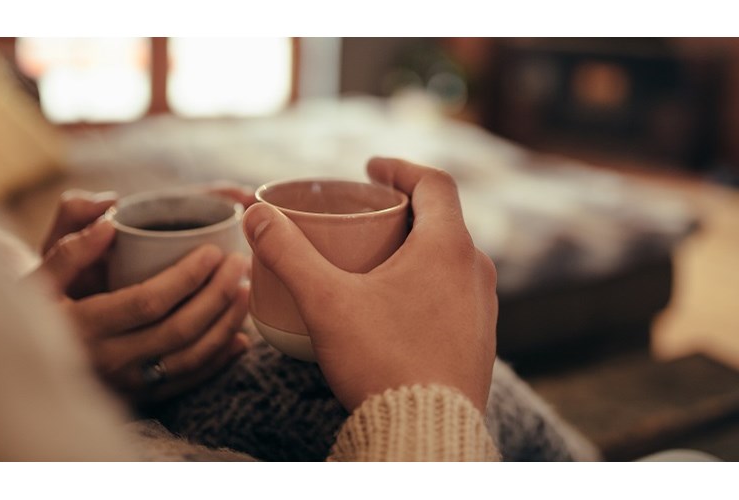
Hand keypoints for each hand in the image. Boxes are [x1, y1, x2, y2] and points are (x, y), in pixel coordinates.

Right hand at [30, 189, 252, 404]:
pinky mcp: (141, 397)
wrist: (24, 364)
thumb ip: (70, 247)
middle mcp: (108, 360)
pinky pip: (187, 381)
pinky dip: (218, 360)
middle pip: (177, 330)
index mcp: (84, 326)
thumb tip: (108, 221)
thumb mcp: (38, 277)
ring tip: (245, 291)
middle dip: (216, 296)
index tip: (212, 252)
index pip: (147, 302)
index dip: (186, 277)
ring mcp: (127, 383)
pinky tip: (240, 338)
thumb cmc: (37, 310)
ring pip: (189, 358)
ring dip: (225, 325)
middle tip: (238, 265)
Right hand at [242, 158, 496, 412]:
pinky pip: (455, 295)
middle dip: (404, 211)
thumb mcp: (325, 302)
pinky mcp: (479, 341)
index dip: (401, 168)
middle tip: (368, 215)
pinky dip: (427, 285)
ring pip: (451, 260)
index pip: (435, 183)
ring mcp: (483, 309)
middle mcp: (476, 271)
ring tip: (378, 260)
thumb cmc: (381, 361)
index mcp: (449, 247)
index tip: (372, 169)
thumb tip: (255, 214)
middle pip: (443, 221)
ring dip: (418, 250)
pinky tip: (397, 308)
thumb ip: (289, 254)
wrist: (426, 432)